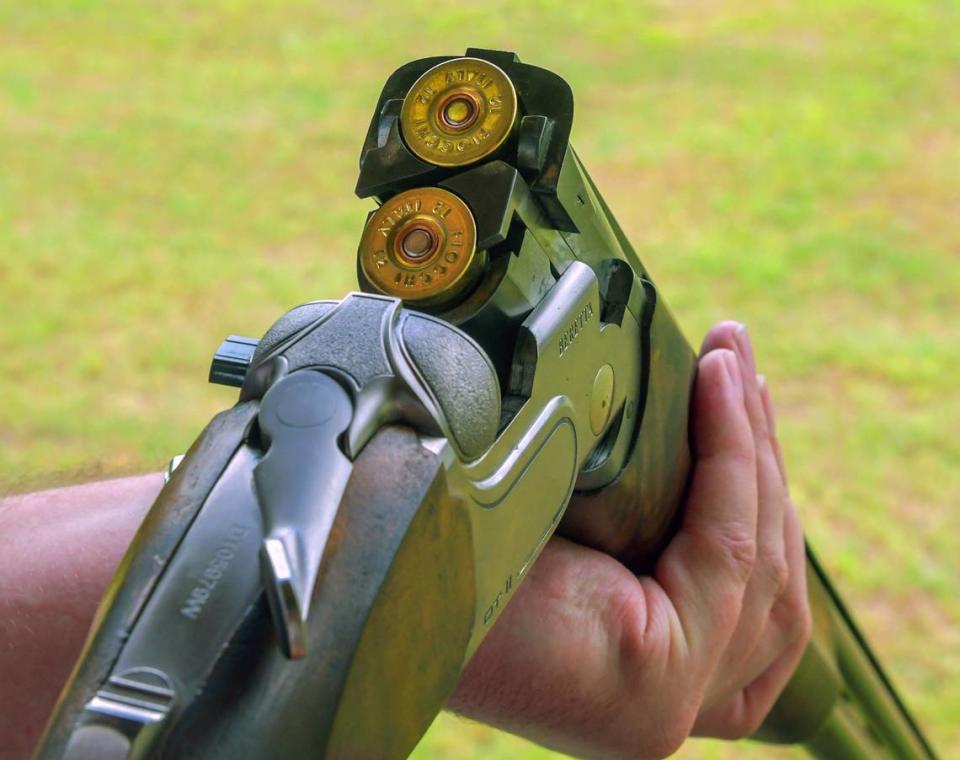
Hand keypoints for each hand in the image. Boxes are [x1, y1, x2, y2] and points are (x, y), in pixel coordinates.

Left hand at [448, 321, 811, 758]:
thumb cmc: (445, 533)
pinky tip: (717, 388)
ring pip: (760, 568)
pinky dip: (731, 464)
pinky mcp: (650, 690)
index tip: (736, 377)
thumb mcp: (570, 512)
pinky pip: (726, 557)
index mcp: (643, 672)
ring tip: (735, 361)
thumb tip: (684, 404)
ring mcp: (662, 706)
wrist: (366, 568)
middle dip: (761, 456)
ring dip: (755, 451)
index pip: (747, 585)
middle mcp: (664, 705)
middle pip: (768, 579)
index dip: (753, 476)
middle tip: (740, 356)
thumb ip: (643, 496)